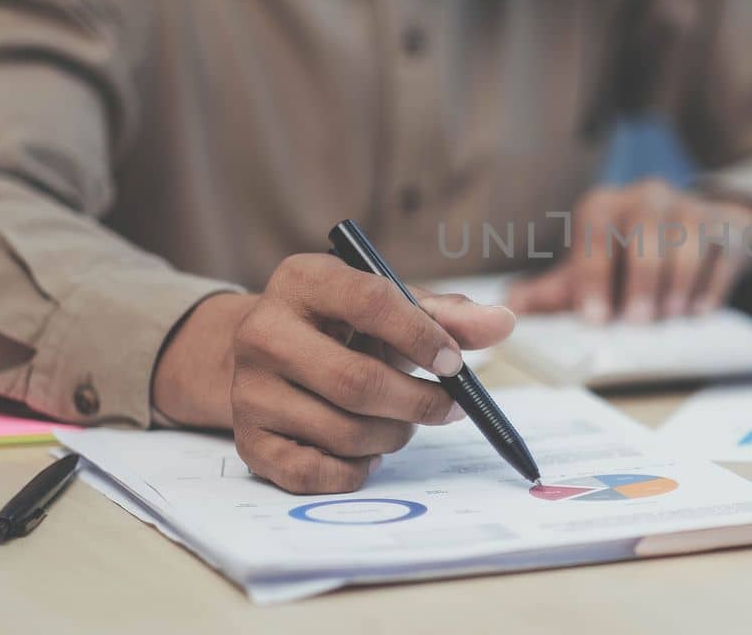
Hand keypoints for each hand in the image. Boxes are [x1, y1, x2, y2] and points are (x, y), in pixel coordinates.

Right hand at [152, 253, 515, 493]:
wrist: (268, 355)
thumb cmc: (343, 327)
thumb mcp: (391, 307)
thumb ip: (447, 316)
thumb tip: (503, 323)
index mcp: (303, 279)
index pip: (371, 301)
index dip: (423, 336)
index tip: (455, 363)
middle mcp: (262, 332)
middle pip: (356, 382)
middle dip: (418, 403)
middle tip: (451, 408)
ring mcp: (248, 390)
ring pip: (344, 432)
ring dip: (393, 436)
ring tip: (402, 422)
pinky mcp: (248, 441)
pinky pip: (317, 473)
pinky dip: (357, 470)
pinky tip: (367, 449)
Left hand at [506, 178, 751, 322]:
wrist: (697, 231)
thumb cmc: (632, 256)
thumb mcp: (592, 269)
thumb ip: (555, 290)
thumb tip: (510, 306)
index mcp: (604, 206)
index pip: (596, 232)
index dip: (593, 275)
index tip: (595, 318)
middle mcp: (646, 196)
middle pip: (645, 231)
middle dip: (640, 281)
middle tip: (636, 323)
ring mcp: (689, 206)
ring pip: (686, 240)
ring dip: (677, 283)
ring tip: (670, 315)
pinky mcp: (724, 224)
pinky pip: (719, 252)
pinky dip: (710, 285)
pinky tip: (700, 311)